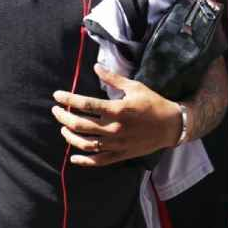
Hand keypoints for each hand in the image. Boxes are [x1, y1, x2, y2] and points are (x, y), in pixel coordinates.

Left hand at [51, 64, 180, 165]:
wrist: (171, 126)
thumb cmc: (153, 103)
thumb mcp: (135, 86)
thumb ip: (113, 79)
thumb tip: (96, 67)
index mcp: (118, 109)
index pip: (86, 104)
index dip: (68, 99)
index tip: (57, 95)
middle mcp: (115, 128)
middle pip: (80, 124)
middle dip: (63, 117)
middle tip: (55, 111)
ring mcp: (117, 144)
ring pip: (85, 143)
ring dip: (70, 136)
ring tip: (63, 128)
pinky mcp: (121, 155)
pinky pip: (98, 161)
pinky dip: (84, 161)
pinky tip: (73, 157)